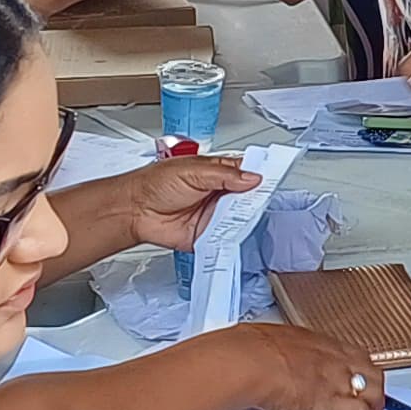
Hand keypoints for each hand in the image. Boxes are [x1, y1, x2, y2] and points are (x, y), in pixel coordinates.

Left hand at [110, 154, 258, 250]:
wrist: (135, 210)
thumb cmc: (154, 184)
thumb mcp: (192, 171)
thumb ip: (224, 175)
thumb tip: (251, 177)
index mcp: (216, 172)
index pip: (246, 171)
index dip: (261, 174)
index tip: (275, 177)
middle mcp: (219, 194)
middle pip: (248, 197)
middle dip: (256, 199)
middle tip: (262, 199)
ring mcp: (215, 215)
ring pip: (241, 218)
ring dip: (246, 219)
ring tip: (248, 215)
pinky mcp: (209, 235)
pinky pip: (227, 238)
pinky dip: (234, 238)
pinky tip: (237, 233)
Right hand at [231, 323, 385, 409]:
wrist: (250, 363)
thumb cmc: (251, 350)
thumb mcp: (273, 341)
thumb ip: (282, 352)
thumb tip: (271, 356)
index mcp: (320, 343)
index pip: (354, 355)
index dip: (358, 371)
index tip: (353, 379)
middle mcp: (335, 360)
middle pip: (372, 373)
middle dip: (373, 389)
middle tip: (367, 402)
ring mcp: (337, 382)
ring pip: (374, 394)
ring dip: (371, 408)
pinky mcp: (333, 406)